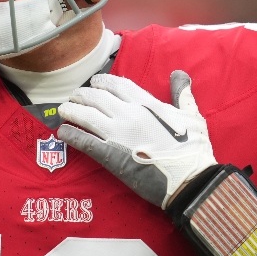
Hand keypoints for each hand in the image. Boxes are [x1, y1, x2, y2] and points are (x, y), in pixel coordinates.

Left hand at [57, 70, 216, 208]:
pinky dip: (70, 134)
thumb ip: (182, 94)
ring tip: (63, 109)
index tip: (94, 82)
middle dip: (82, 94)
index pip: (118, 85)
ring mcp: (117, 133)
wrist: (189, 180)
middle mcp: (129, 114)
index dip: (102, 82)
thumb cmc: (194, 149)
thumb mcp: (193, 116)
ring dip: (71, 110)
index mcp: (147, 103)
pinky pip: (83, 141)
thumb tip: (179, 75)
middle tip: (74, 96)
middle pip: (97, 97)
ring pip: (86, 115)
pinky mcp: (109, 155)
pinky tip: (63, 132)